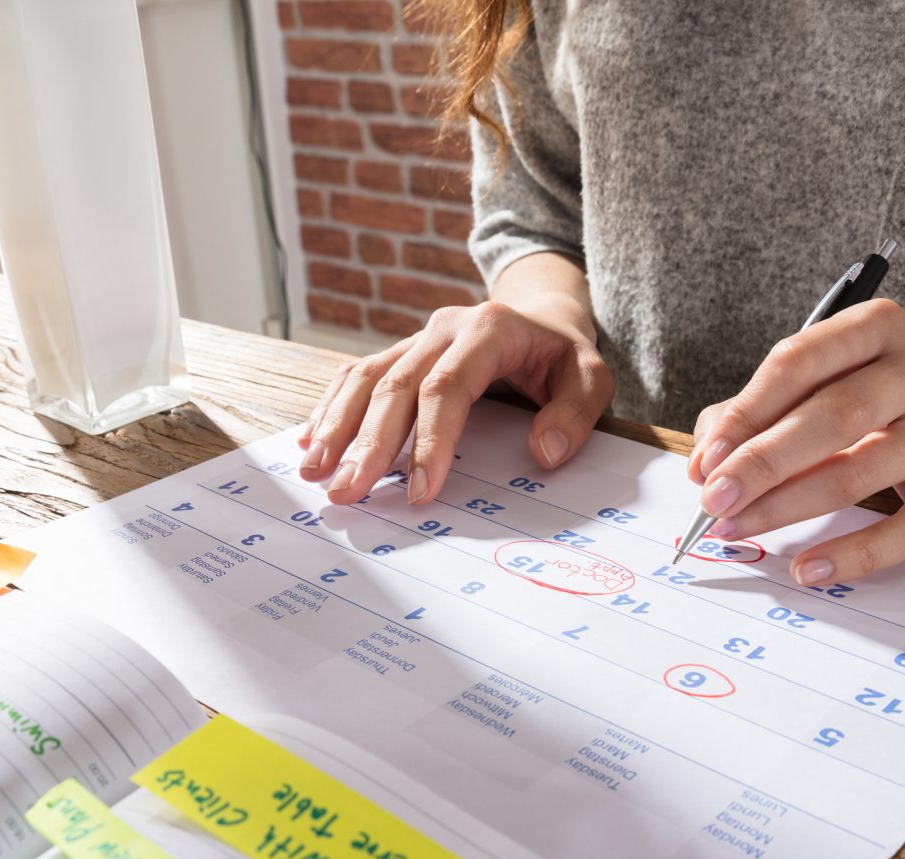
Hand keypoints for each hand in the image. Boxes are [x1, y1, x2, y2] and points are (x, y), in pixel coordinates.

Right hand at [297, 300, 613, 506]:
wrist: (542, 318)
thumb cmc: (563, 357)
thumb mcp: (592, 377)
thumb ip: (575, 413)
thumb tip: (546, 451)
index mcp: (488, 330)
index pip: (447, 387)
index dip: (430, 441)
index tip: (418, 491)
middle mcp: (443, 329)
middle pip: (395, 386)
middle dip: (367, 444)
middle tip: (346, 493)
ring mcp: (416, 338)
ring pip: (366, 378)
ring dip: (337, 427)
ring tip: (314, 473)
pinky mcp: (400, 353)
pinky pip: (357, 376)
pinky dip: (332, 409)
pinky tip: (311, 443)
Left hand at [687, 299, 904, 584]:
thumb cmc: (881, 404)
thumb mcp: (824, 384)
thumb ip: (756, 414)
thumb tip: (704, 464)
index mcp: (879, 327)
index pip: (800, 361)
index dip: (747, 412)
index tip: (708, 458)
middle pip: (833, 415)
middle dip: (763, 463)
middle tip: (714, 500)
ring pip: (861, 471)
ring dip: (788, 506)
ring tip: (739, 528)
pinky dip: (856, 554)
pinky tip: (810, 567)